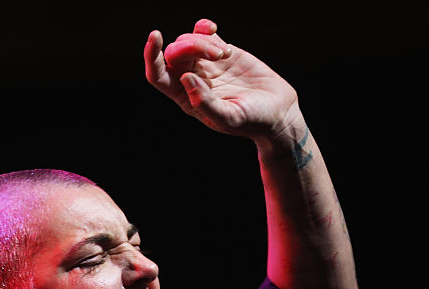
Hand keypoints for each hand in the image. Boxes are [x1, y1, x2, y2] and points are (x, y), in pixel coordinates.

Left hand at [144, 19, 301, 141]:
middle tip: (218, 55)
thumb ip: (205, 103)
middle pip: (173, 53)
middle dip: (191, 47)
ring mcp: (205, 64)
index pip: (158, 75)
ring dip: (203, 41)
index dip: (152, 56)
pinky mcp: (221, 52)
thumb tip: (184, 78)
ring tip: (225, 55)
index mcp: (186, 98)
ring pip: (187, 40)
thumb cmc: (252, 121)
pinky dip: (204, 27)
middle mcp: (191, 80)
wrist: (277, 111)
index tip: (155, 36)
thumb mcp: (229, 117)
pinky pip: (202, 32)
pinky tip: (213, 29)